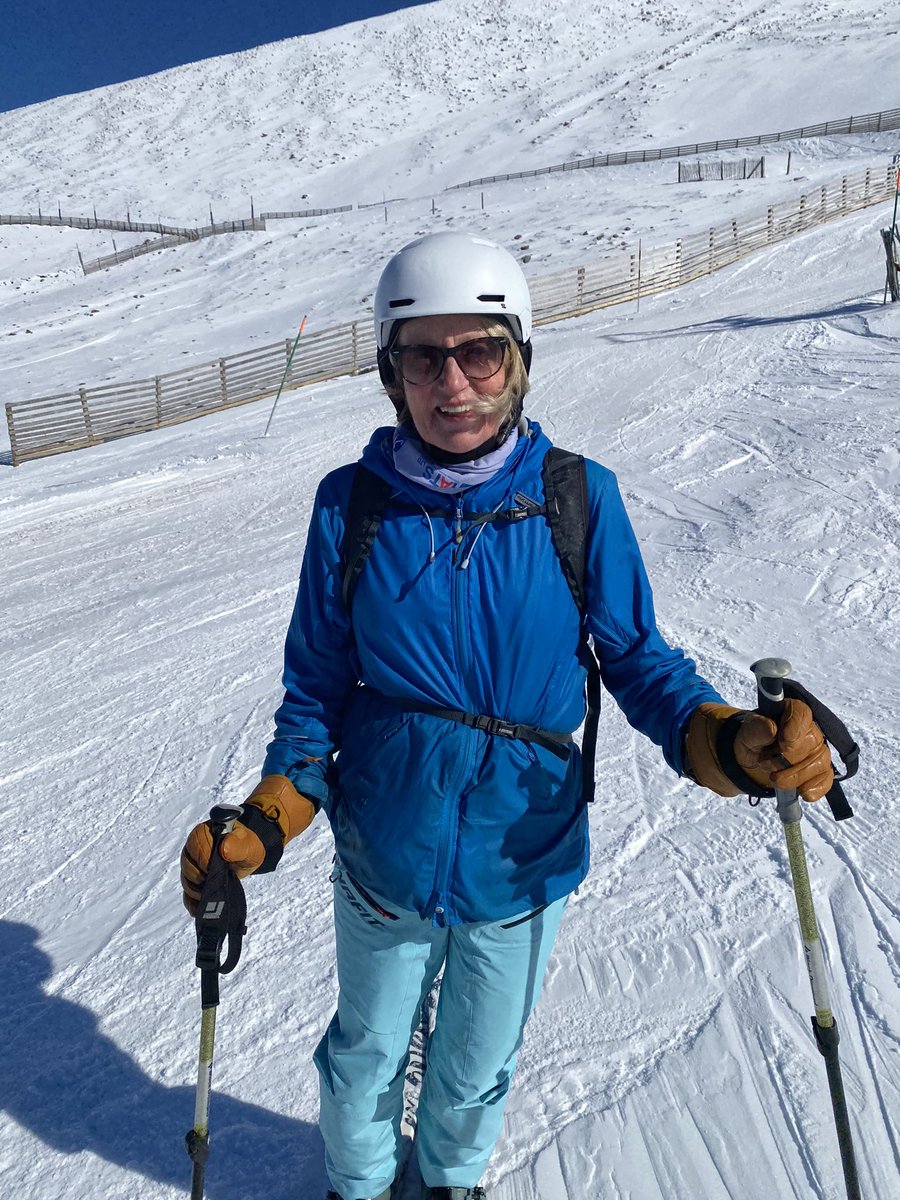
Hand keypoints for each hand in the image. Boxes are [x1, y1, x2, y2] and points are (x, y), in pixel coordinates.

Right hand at [180, 775, 316, 915]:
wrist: (248, 855)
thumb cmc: (247, 845)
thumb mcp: (247, 844)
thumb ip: (237, 845)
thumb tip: (224, 849)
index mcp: (204, 833)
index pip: (195, 847)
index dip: (205, 859)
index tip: (220, 865)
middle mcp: (193, 849)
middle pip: (188, 867)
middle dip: (203, 877)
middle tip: (219, 880)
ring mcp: (191, 866)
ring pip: (187, 882)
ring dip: (199, 890)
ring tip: (215, 891)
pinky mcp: (193, 882)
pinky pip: (187, 895)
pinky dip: (194, 902)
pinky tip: (202, 908)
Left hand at [686, 701, 832, 801]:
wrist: (753, 758)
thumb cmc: (753, 739)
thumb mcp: (747, 732)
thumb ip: (757, 728)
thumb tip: (771, 729)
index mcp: (791, 712)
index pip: (801, 713)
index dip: (795, 728)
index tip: (784, 743)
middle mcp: (810, 729)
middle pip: (810, 742)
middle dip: (786, 759)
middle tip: (764, 763)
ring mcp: (817, 750)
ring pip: (819, 762)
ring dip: (796, 776)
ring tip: (774, 780)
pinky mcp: (820, 770)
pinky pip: (826, 778)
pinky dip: (816, 787)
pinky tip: (804, 793)